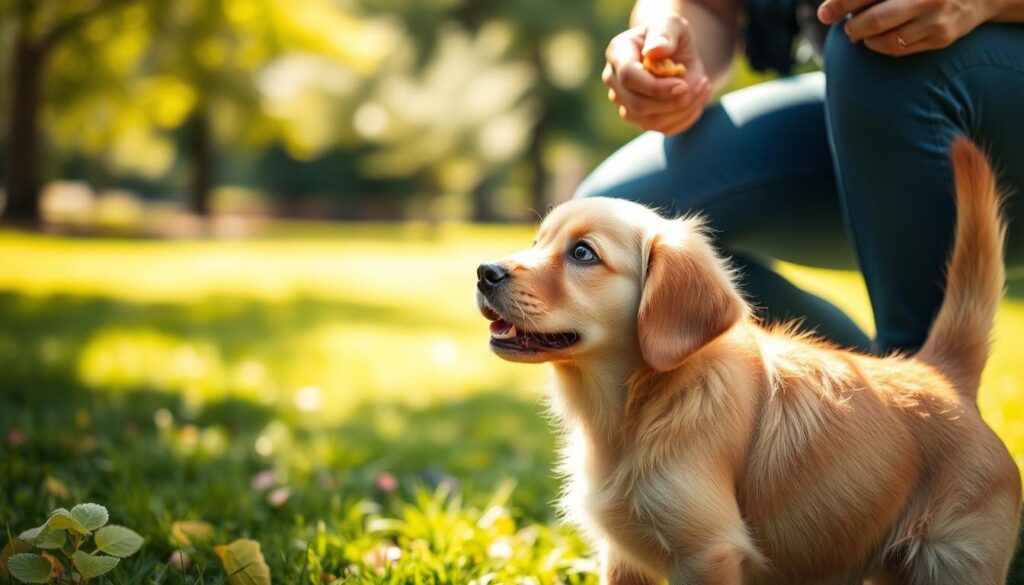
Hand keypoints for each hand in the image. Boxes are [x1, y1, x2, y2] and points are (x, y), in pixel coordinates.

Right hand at [602, 15, 712, 134]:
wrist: (677, 54)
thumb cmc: (671, 36)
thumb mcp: (672, 24)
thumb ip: (664, 33)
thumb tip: (654, 51)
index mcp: (617, 53)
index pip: (628, 77)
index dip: (656, 87)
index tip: (683, 85)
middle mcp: (615, 81)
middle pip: (637, 104)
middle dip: (673, 101)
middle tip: (702, 84)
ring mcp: (625, 103)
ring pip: (651, 121)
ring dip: (684, 109)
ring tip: (703, 86)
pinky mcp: (641, 119)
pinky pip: (664, 128)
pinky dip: (686, 117)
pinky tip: (698, 99)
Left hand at [818, 0, 997, 55]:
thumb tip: (834, 5)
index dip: (841, 4)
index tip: (824, 13)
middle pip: (875, 20)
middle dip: (852, 26)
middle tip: (849, 26)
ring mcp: (936, 18)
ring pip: (885, 40)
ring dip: (866, 39)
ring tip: (862, 32)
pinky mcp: (941, 37)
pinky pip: (899, 50)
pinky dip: (881, 46)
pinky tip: (879, 38)